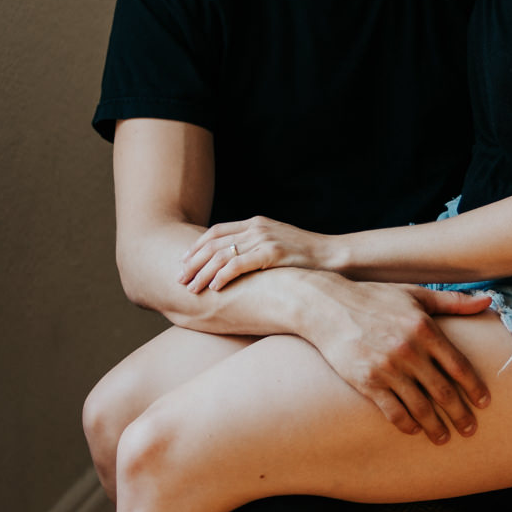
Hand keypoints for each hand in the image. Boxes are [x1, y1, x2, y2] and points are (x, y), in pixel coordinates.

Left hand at [182, 215, 331, 291]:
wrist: (332, 256)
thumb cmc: (305, 258)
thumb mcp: (277, 245)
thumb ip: (256, 248)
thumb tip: (233, 263)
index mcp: (255, 223)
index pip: (216, 232)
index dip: (196, 247)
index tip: (182, 262)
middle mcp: (256, 228)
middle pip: (213, 243)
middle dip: (193, 262)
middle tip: (179, 279)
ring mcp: (264, 239)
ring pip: (221, 255)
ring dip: (202, 273)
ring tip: (192, 288)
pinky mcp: (272, 253)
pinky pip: (238, 264)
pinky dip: (222, 276)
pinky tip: (214, 288)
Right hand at [301, 280, 494, 439]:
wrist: (326, 307)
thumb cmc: (374, 298)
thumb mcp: (415, 294)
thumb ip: (453, 302)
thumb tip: (488, 301)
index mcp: (425, 328)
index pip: (459, 366)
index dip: (475, 387)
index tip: (485, 403)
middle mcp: (409, 350)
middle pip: (443, 391)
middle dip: (460, 414)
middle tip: (470, 430)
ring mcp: (387, 368)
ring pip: (420, 407)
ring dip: (435, 427)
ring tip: (444, 438)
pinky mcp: (367, 382)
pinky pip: (393, 411)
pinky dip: (406, 424)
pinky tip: (414, 431)